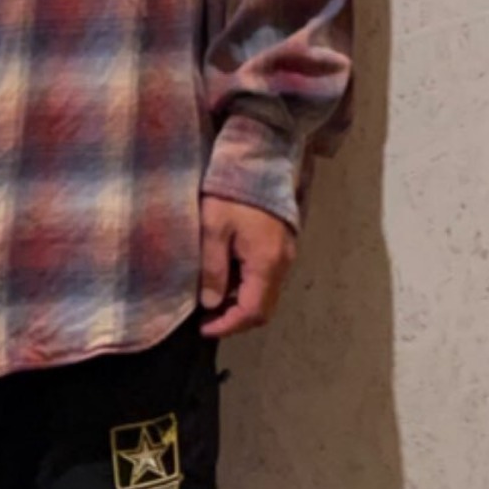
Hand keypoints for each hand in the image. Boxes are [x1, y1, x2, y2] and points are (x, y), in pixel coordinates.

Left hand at [199, 197, 295, 337]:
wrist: (260, 160)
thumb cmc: (232, 192)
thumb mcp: (213, 228)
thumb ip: (213, 268)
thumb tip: (211, 303)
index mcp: (266, 263)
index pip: (253, 311)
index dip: (228, 325)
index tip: (203, 328)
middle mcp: (282, 264)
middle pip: (263, 308)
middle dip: (235, 320)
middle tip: (206, 319)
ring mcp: (285, 255)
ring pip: (266, 295)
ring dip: (240, 304)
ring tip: (211, 302)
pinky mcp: (281, 245)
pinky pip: (266, 278)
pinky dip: (247, 288)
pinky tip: (225, 280)